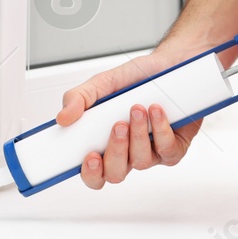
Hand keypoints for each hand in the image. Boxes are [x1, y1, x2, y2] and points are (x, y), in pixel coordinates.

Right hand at [58, 49, 203, 188]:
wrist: (171, 65)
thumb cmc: (137, 79)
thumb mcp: (102, 83)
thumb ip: (79, 99)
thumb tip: (62, 118)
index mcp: (105, 142)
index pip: (93, 173)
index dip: (90, 173)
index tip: (89, 157)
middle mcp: (128, 152)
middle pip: (115, 174)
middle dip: (115, 151)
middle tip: (118, 125)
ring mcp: (152, 152)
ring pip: (141, 161)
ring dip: (138, 135)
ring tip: (137, 108)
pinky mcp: (175, 147)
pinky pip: (167, 151)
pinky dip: (161, 130)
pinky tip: (156, 112)